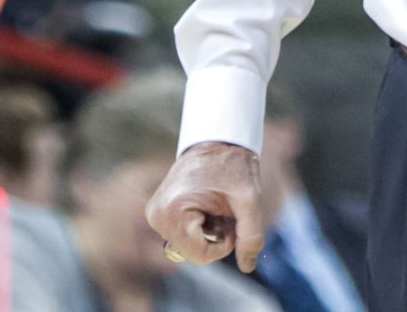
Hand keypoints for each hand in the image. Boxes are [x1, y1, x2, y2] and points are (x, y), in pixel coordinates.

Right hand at [147, 141, 264, 272]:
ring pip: (187, 246)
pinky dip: (198, 227)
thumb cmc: (233, 166)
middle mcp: (156, 215)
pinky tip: (205, 205)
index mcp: (173, 212)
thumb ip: (252, 235)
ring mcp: (154, 214)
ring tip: (214, 205)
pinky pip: (182, 235)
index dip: (223, 244)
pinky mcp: (157, 212)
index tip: (231, 219)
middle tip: (223, 210)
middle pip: (192, 253)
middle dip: (213, 238)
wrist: (218, 139)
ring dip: (206, 232)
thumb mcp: (250, 200)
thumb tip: (247, 266)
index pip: (200, 255)